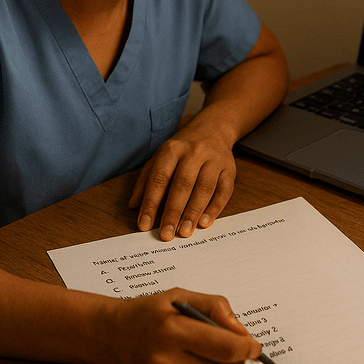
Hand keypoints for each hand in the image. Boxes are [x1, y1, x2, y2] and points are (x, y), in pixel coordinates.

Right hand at [99, 288, 261, 363]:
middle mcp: (166, 357)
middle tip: (236, 348)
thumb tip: (241, 330)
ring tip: (213, 351)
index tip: (254, 346)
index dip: (247, 348)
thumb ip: (214, 307)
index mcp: (173, 328)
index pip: (224, 347)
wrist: (110, 334)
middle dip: (236, 358)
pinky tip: (202, 359)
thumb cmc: (147, 312)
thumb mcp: (179, 296)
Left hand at [128, 117, 235, 240]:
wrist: (214, 128)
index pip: (159, 179)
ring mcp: (214, 160)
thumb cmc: (182, 149)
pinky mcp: (229, 169)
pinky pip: (224, 190)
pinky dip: (215, 208)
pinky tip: (205, 222)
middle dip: (173, 212)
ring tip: (184, 232)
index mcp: (172, 149)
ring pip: (204, 188)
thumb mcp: (160, 157)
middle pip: (183, 184)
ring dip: (193, 212)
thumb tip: (134, 206)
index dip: (150, 203)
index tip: (144, 225)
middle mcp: (194, 152)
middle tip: (166, 235)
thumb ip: (146, 180)